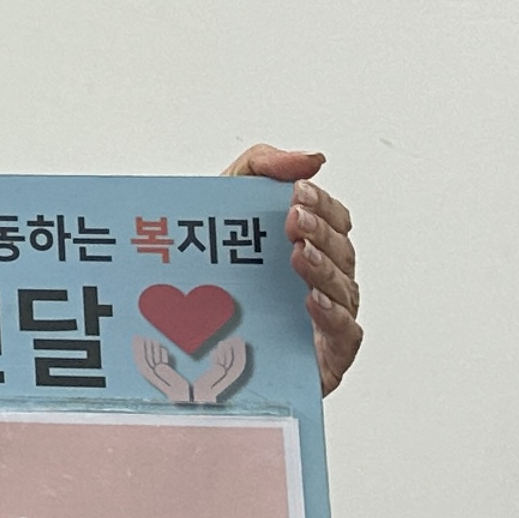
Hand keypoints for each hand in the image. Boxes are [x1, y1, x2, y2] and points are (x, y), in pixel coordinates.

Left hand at [225, 147, 361, 393]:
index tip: (298, 191)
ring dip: (324, 268)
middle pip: (342, 252)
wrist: (173, 337)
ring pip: (344, 290)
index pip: (335, 221)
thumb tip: (314, 158)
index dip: (323, 205)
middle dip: (321, 232)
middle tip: (292, 219)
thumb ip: (263, 167)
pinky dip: (333, 315)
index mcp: (309, 246)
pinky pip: (345, 335)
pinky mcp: (325, 358)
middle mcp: (324, 281)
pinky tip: (311, 299)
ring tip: (299, 252)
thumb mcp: (226, 203)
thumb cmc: (210, 266)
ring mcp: (327, 320)